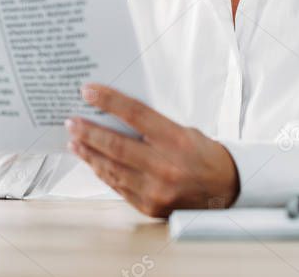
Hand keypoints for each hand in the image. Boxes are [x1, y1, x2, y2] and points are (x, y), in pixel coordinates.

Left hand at [66, 83, 239, 217]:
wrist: (227, 191)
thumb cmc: (203, 155)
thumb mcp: (184, 131)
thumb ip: (152, 126)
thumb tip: (114, 113)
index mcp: (177, 140)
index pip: (136, 114)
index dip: (109, 101)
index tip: (88, 91)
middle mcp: (165, 166)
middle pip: (116, 145)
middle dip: (89, 131)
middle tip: (71, 121)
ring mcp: (156, 190)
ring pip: (111, 168)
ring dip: (89, 153)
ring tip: (74, 140)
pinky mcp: (149, 206)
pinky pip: (117, 186)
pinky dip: (101, 171)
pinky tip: (91, 160)